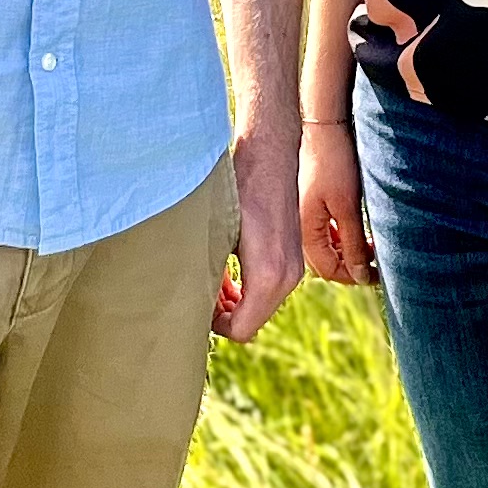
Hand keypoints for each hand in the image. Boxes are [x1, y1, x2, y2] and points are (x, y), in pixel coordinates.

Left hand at [216, 124, 304, 342]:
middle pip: (252, 321)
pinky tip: (230, 270)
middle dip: (224, 313)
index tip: (197, 305)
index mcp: (268, 276)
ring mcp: (295, 268)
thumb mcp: (216, 236)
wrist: (270, 158)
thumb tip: (193, 303)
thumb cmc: (238, 191)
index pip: (242, 330)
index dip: (215, 326)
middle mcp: (288, 277)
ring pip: (261, 306)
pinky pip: (270, 289)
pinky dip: (249, 288)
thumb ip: (210, 276)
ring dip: (236, 301)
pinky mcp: (294, 257)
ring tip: (213, 280)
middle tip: (201, 291)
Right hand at [300, 123, 375, 286]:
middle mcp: (301, 227)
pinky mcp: (311, 203)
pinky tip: (358, 230)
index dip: (355, 276)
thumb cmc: (334, 162)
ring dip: (349, 251)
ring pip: (327, 246)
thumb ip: (353, 244)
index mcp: (306, 231)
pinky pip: (326, 230)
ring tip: (372, 246)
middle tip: (378, 263)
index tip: (379, 274)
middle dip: (352, 266)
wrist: (323, 125)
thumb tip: (360, 276)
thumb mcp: (347, 207)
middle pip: (326, 261)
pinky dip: (343, 236)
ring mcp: (305, 215)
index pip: (329, 270)